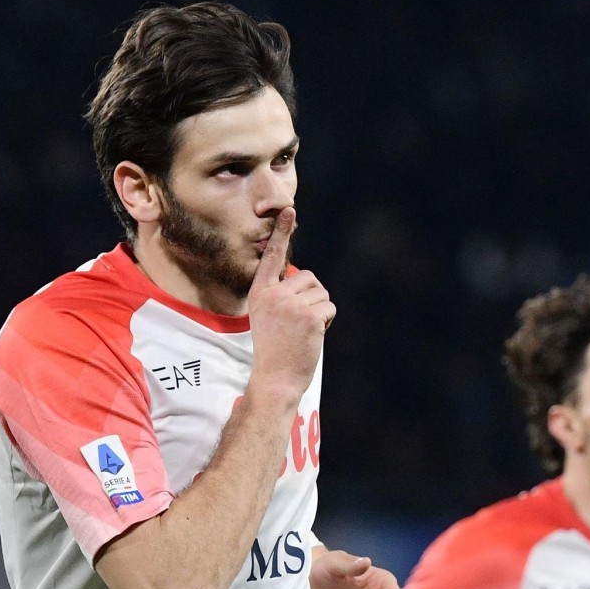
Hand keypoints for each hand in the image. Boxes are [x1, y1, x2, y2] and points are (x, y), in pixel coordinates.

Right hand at [248, 207, 335, 397]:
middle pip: (308, 278)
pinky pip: (329, 307)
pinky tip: (312, 336)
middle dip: (313, 297)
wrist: (275, 379)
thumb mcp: (267, 317)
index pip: (271, 259)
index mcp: (260, 294)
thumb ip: (280, 296)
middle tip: (299, 323)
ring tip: (303, 331)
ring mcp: (291, 305)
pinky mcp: (309, 315)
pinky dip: (327, 321)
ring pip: (321, 293)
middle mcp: (273, 295)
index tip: (288, 210)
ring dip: (320, 310)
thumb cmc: (275, 350)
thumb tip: (302, 277)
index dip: (281, 233)